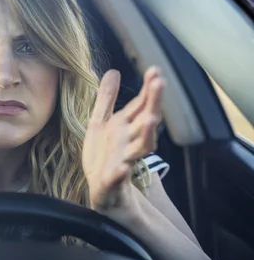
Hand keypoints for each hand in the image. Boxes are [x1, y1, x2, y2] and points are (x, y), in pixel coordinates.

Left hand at [82, 67, 164, 212]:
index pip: (141, 105)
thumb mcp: (100, 122)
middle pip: (146, 121)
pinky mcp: (112, 181)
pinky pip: (118, 177)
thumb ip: (107, 98)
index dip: (148, 88)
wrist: (101, 189)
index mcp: (126, 127)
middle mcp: (129, 142)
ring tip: (150, 119)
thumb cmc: (104, 154)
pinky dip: (121, 173)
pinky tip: (123, 168)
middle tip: (159, 84)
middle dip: (153, 103)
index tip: (155, 70)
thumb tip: (114, 71)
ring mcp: (123, 161)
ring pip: (140, 148)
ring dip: (146, 134)